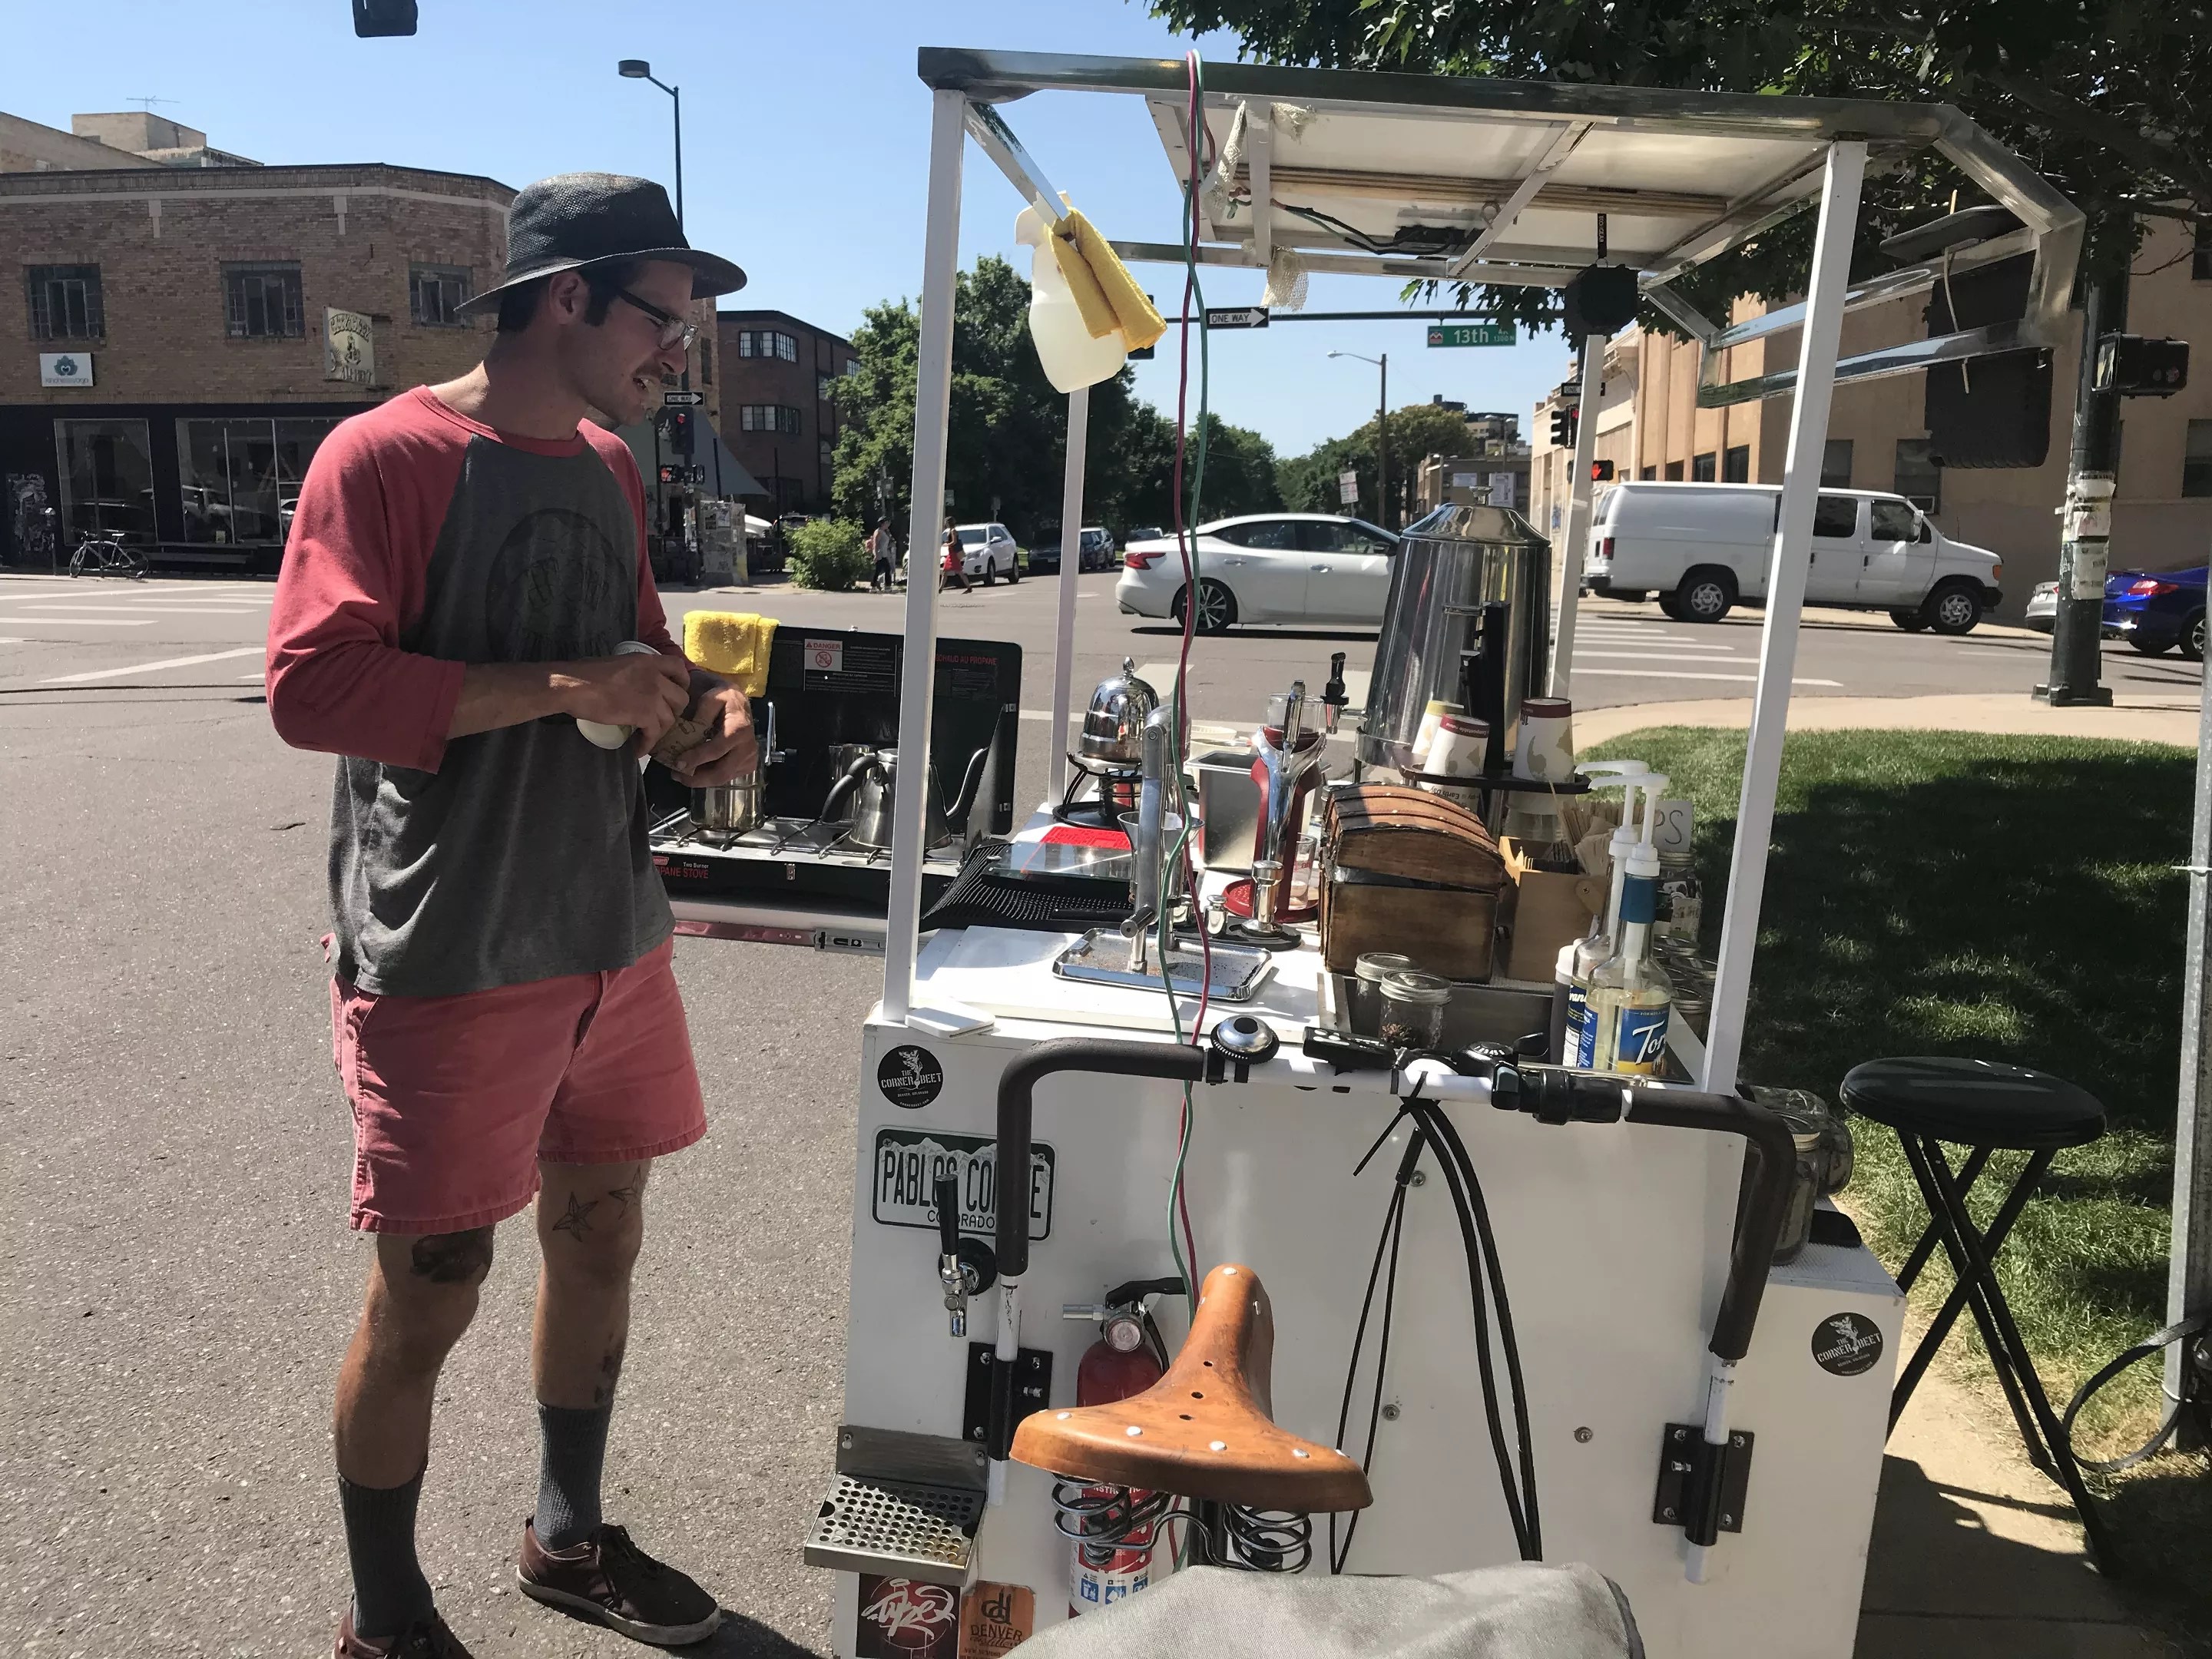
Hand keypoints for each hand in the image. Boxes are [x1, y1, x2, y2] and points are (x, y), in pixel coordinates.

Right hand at [554, 652, 689, 750]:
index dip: (683, 681)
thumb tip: (633, 684)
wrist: (574, 686)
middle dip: (673, 711)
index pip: (678, 667)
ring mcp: (652, 696)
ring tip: (646, 737)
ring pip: (669, 718)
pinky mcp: (644, 714)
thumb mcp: (618, 663)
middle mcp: (655, 677)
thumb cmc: (586, 673)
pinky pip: (654, 733)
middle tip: (660, 719)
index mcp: (648, 661)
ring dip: (660, 731)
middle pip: (680, 698)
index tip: (677, 691)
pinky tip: (638, 749)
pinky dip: (647, 744)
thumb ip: (633, 672)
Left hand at [669, 682, 758, 784]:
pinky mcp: (748, 765)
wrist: (740, 703)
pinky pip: (727, 777)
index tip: (678, 764)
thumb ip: (701, 715)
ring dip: (701, 780)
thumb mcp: (711, 699)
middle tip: (677, 775)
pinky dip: (710, 777)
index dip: (696, 759)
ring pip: (724, 778)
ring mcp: (750, 758)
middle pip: (722, 772)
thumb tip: (690, 734)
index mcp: (739, 729)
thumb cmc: (723, 700)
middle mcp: (748, 747)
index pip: (717, 750)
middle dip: (698, 778)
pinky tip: (697, 771)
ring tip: (682, 775)